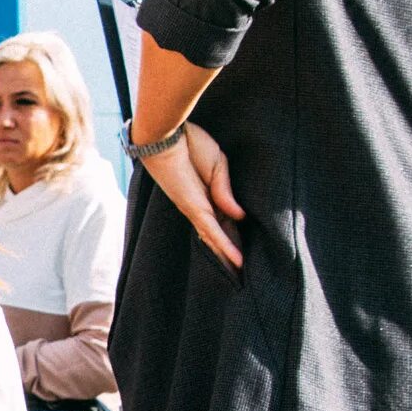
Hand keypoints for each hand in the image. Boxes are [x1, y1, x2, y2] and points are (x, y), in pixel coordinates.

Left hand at [142, 121, 244, 270]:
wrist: (166, 134)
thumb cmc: (190, 143)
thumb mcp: (218, 165)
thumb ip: (226, 192)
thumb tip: (239, 217)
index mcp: (205, 193)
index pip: (223, 219)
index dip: (234, 234)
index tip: (245, 249)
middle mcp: (199, 205)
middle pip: (218, 235)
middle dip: (229, 253)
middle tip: (242, 273)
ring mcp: (195, 208)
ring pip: (215, 239)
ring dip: (227, 258)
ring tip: (240, 276)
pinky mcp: (194, 207)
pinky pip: (212, 230)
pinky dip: (225, 245)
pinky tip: (237, 260)